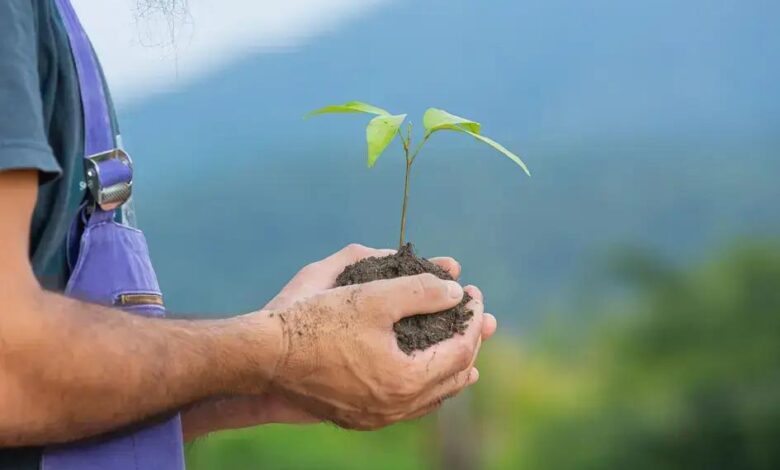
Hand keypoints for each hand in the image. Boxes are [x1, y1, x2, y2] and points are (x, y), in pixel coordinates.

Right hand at [181, 244, 496, 438]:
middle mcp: (396, 407)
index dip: (471, 317)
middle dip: (470, 343)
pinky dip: (425, 387)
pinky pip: (407, 406)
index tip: (474, 293)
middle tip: (479, 319)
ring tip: (469, 358)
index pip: (459, 349)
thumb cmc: (316, 322)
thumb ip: (421, 290)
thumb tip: (456, 292)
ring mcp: (376, 417)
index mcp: (405, 379)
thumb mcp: (373, 296)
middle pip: (451, 377)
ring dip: (451, 370)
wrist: (264, 356)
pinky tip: (424, 376)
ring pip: (431, 398)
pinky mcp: (358, 417)